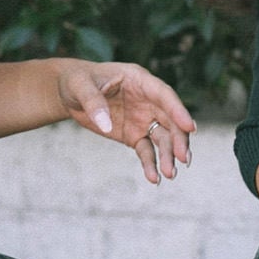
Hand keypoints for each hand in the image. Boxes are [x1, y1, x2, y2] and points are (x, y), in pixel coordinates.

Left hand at [53, 60, 195, 183]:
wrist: (69, 94)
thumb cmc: (77, 80)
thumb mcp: (79, 86)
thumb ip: (93, 102)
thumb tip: (106, 125)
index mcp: (139, 80)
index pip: (164, 95)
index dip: (178, 110)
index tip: (190, 127)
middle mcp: (148, 100)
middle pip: (170, 120)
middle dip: (179, 139)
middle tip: (182, 159)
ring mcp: (143, 119)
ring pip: (163, 138)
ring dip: (169, 155)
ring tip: (170, 174)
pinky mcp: (134, 135)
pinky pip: (147, 151)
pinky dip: (151, 164)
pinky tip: (154, 178)